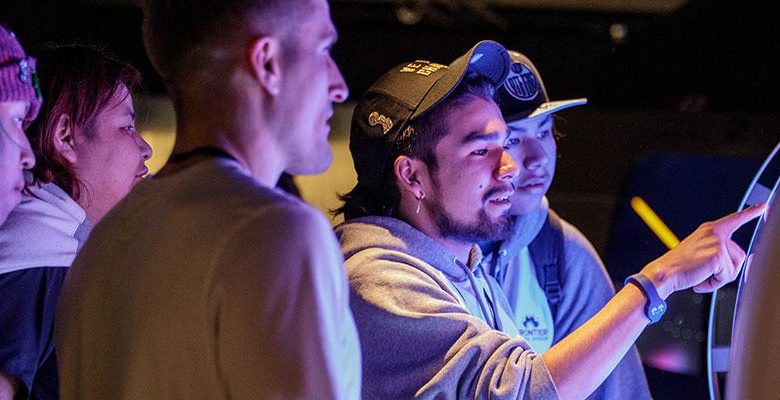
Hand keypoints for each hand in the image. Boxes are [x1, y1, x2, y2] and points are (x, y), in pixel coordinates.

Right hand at [640, 203, 766, 298]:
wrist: (664, 273)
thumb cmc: (679, 266)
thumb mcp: (699, 252)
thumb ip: (717, 251)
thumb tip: (740, 260)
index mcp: (709, 230)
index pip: (734, 219)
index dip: (750, 213)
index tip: (763, 206)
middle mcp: (714, 233)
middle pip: (739, 255)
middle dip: (727, 270)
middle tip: (707, 274)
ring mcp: (717, 242)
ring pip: (734, 267)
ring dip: (720, 277)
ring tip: (702, 276)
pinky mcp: (718, 255)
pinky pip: (727, 276)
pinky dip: (714, 283)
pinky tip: (700, 281)